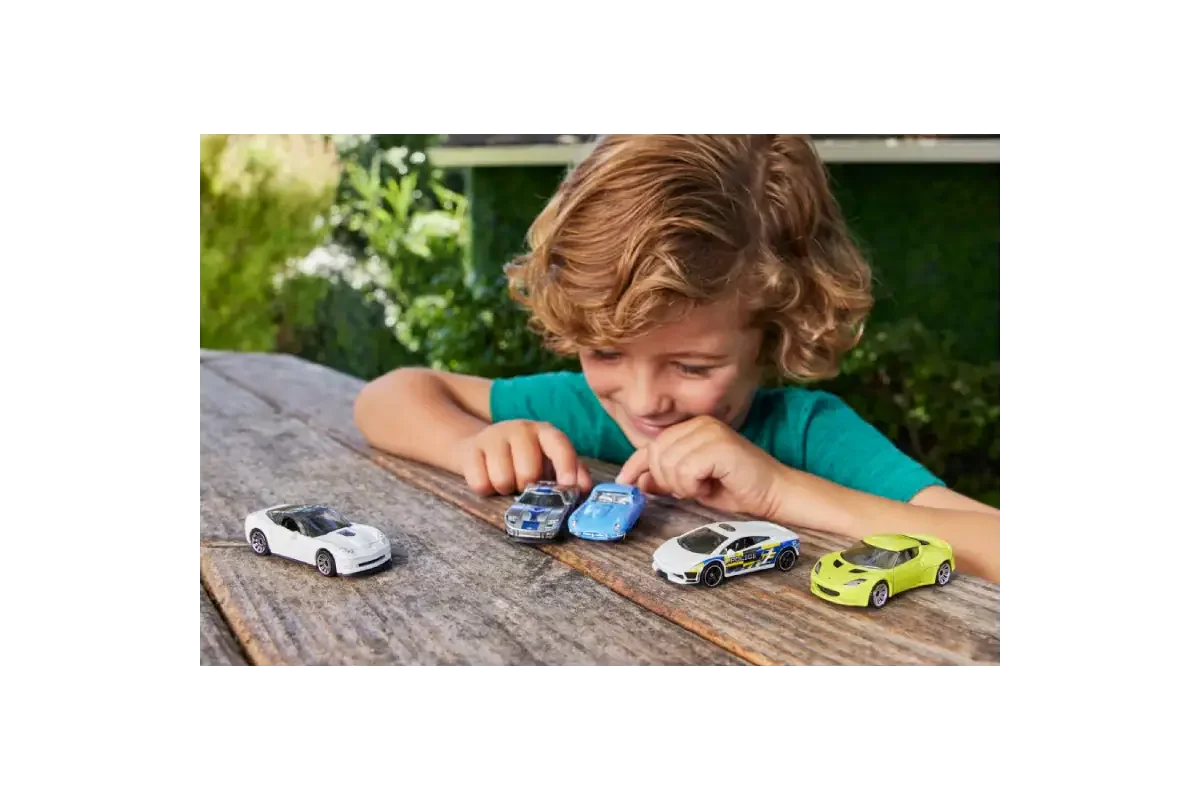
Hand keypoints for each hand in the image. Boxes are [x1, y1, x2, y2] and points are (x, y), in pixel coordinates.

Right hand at [456, 420, 591, 495]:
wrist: (480, 448)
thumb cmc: (523, 460)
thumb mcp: (549, 462)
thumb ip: (571, 472)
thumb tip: (583, 488)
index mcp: (545, 433)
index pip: (559, 446)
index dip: (566, 467)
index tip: (567, 486)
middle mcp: (521, 429)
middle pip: (528, 472)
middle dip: (526, 487)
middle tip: (522, 485)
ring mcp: (494, 436)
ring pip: (502, 479)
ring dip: (504, 489)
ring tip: (505, 481)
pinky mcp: (470, 449)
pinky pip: (479, 483)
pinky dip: (484, 489)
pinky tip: (488, 479)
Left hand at [614, 416, 784, 517]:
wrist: (773, 492)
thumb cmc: (735, 488)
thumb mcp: (691, 484)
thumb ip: (665, 479)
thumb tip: (637, 481)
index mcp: (692, 428)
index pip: (652, 444)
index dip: (635, 465)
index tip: (624, 483)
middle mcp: (700, 424)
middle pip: (656, 454)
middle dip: (666, 480)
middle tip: (690, 490)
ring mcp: (710, 431)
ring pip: (668, 463)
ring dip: (682, 485)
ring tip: (703, 486)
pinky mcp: (719, 444)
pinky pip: (685, 469)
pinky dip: (693, 485)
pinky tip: (709, 486)